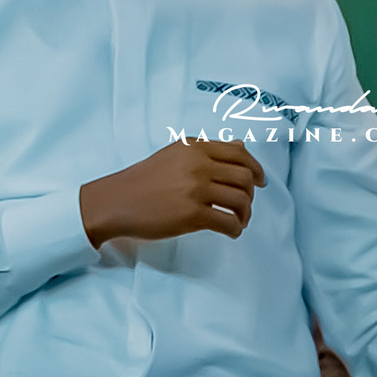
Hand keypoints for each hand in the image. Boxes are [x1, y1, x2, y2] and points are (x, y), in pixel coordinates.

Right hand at [80, 138, 267, 245]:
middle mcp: (198, 164)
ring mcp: (196, 189)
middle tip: (245, 206)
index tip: (261, 182)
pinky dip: (236, 229)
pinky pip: (228, 222)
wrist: (116, 201)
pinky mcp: (192, 214)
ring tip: (239, 221)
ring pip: (240, 200)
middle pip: (245, 177)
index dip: (256, 168)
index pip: (239, 153)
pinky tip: (231, 232)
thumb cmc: (144, 180)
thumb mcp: (176, 155)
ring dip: (245, 214)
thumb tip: (240, 145)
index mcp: (195, 147)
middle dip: (251, 194)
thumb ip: (208, 151)